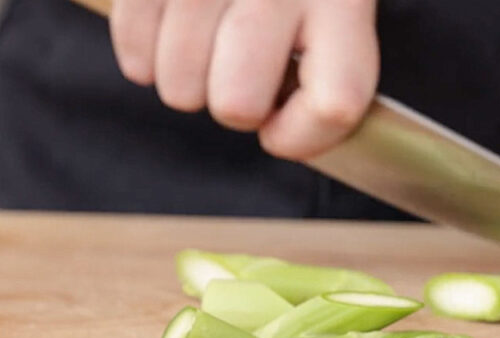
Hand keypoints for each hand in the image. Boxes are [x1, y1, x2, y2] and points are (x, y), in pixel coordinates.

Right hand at [109, 0, 378, 159]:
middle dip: (236, 109)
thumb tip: (281, 133)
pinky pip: (134, 42)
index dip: (304, 137)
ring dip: (186, 84)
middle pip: (238, 105)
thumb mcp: (340, 2)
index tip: (284, 131)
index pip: (336, 103)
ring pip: (180, 86)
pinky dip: (142, 56)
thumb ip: (330, 64)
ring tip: (204, 53)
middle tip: (241, 80)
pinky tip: (163, 42)